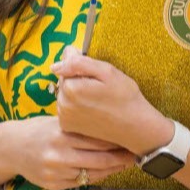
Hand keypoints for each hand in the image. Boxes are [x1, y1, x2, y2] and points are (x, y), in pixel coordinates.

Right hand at [3, 115, 135, 189]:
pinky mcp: (54, 185)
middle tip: (135, 153)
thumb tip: (107, 124)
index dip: (115, 140)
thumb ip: (77, 125)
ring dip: (112, 169)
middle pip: (99, 159)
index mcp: (60, 135)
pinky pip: (82, 182)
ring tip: (125, 163)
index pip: (96, 140)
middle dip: (120, 157)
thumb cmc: (37, 130)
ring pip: (93, 173)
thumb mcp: (55, 122)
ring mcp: (57, 172)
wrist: (11, 148)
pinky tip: (105, 170)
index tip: (129, 137)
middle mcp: (59, 155)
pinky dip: (96, 176)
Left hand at [51, 46, 171, 155]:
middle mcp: (63, 104)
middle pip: (64, 81)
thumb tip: (54, 66)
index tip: (98, 77)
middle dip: (78, 80)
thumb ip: (78, 62)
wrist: (135, 126)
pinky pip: (66, 107)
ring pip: (65, 94)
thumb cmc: (124, 96)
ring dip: (77, 93)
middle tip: (100, 89)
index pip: (66, 66)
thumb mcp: (106, 71)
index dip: (82, 68)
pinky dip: (75, 106)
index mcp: (71, 88)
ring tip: (98, 100)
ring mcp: (64, 118)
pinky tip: (92, 109)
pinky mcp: (67, 127)